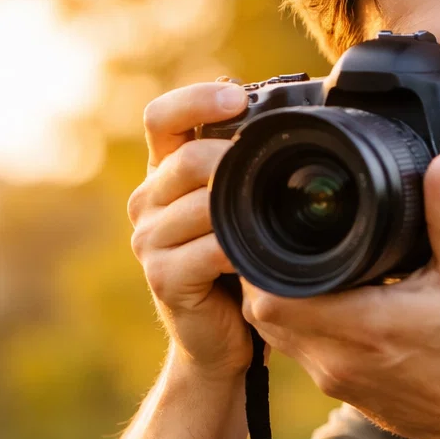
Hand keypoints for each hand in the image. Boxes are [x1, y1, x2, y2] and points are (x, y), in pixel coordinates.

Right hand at [127, 80, 251, 380]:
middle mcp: (148, 202)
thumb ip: (245, 171)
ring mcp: (149, 241)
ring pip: (200, 203)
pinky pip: (209, 249)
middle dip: (235, 160)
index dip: (196, 99)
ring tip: (275, 219)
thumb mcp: (241, 210)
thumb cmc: (240, 269)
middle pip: (186, 159)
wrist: (222, 342)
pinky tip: (262, 254)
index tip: (238, 96)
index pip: (161, 118)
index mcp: (164, 175)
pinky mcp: (163, 278)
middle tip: (276, 171)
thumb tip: (291, 118)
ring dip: (244, 209)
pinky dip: (243, 250)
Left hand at [241, 154, 439, 438]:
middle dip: (260, 273)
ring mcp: (332, 378)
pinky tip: (316, 296)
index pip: (275, 296)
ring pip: (272, 332)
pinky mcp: (335, 389)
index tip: (272, 228)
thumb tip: (438, 166)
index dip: (260, 261)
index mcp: (366, 324)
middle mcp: (339, 356)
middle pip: (261, 311)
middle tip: (278, 235)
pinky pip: (294, 349)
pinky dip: (295, 321)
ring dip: (275, 297)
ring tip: (293, 260)